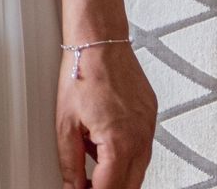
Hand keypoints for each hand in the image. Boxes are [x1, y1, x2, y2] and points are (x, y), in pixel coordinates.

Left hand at [55, 42, 155, 188]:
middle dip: (109, 188)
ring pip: (139, 168)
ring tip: (91, 151)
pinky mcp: (152, 117)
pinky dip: (126, 152)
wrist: (99, 42)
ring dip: (117, 172)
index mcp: (119, 143)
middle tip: (87, 183)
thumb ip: (70, 162)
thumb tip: (73, 186)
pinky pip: (143, 146)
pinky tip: (104, 137)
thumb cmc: (81, 73)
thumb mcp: (65, 124)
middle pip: (130, 186)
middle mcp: (141, 138)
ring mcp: (150, 127)